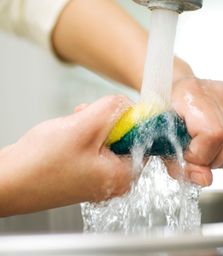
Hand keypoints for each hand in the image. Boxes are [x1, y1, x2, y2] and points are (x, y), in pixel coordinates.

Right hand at [0, 96, 132, 215]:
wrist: (9, 182)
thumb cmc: (41, 164)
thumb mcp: (84, 126)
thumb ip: (113, 109)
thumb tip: (128, 103)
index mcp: (124, 175)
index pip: (144, 140)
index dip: (130, 119)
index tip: (114, 110)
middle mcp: (115, 181)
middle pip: (125, 138)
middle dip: (107, 121)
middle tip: (88, 116)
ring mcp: (99, 178)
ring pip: (108, 140)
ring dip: (93, 126)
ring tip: (74, 124)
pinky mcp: (85, 174)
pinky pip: (95, 148)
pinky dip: (85, 135)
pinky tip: (70, 132)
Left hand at [168, 78, 222, 186]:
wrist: (174, 92)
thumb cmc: (164, 115)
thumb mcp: (160, 141)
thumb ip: (179, 164)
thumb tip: (205, 180)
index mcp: (192, 93)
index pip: (213, 135)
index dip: (199, 155)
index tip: (185, 154)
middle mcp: (219, 93)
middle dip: (210, 162)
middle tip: (194, 156)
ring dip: (220, 160)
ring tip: (204, 150)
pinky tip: (215, 147)